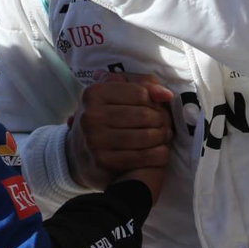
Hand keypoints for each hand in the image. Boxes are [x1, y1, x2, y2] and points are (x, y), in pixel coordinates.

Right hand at [67, 73, 175, 200]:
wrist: (82, 154)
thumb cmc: (107, 119)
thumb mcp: (117, 95)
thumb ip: (144, 86)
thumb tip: (166, 95)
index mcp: (94, 94)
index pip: (140, 93)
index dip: (154, 101)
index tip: (157, 107)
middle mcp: (91, 116)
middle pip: (144, 114)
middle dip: (161, 120)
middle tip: (165, 125)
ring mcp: (95, 140)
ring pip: (146, 136)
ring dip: (162, 137)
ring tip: (164, 136)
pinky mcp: (103, 161)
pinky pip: (142, 157)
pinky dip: (159, 154)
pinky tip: (161, 152)